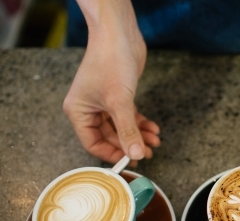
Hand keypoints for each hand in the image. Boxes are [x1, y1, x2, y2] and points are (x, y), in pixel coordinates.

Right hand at [63, 0, 159, 164]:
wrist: (120, 35)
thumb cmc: (110, 62)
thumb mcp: (120, 102)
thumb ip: (128, 130)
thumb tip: (135, 154)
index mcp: (79, 112)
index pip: (93, 144)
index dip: (112, 154)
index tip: (130, 160)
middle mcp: (89, 109)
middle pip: (110, 137)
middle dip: (130, 144)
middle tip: (148, 152)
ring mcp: (104, 102)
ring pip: (122, 127)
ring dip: (139, 135)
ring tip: (155, 142)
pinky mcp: (119, 96)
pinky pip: (129, 116)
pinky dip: (141, 123)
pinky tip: (154, 128)